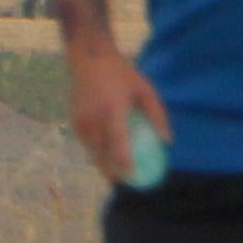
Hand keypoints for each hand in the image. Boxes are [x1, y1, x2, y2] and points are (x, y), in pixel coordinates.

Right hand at [65, 42, 170, 183]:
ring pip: (92, 153)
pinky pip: (87, 144)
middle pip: (101, 155)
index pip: (118, 143)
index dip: (125, 163)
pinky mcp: (74, 123)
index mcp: (113, 110)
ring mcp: (81, 122)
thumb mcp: (145, 90)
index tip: (134, 177)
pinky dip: (97, 152)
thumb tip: (167, 142)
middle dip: (112, 173)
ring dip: (104, 165)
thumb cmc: (122, 75)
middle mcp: (93, 118)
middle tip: (127, 183)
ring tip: (117, 175)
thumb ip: (157, 116)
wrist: (89, 59)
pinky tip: (108, 157)